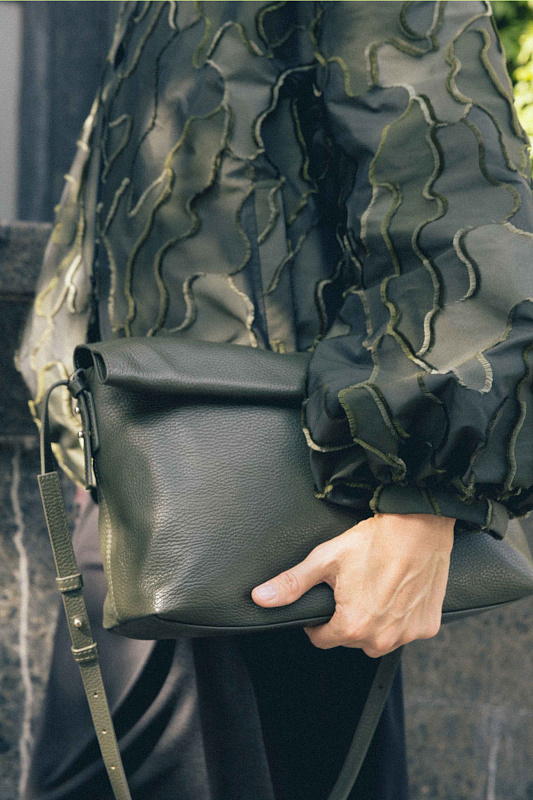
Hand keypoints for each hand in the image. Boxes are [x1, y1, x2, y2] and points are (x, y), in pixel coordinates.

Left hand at [251, 512, 454, 655]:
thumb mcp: (325, 559)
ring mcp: (407, 634)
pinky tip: (398, 592)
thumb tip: (260, 599)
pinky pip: (406, 630)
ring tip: (375, 589)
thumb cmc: (373, 540)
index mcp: (352, 626)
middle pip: (351, 640)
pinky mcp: (428, 627)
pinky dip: (400, 617)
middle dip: (347, 620)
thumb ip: (292, 584)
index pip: (321, 639)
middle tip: (352, 588)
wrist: (419, 525)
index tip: (325, 602)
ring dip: (374, 622)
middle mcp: (381, 638)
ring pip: (379, 638)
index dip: (317, 621)